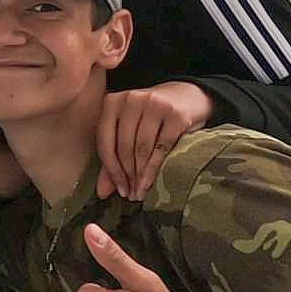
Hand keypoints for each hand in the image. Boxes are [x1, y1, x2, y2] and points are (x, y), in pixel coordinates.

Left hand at [96, 82, 212, 199]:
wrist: (189, 96)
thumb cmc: (152, 118)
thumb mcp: (130, 131)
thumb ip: (114, 157)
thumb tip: (101, 192)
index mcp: (112, 101)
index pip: (104, 141)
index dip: (110, 170)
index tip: (118, 190)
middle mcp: (131, 99)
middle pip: (123, 146)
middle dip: (126, 175)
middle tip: (131, 195)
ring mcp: (154, 104)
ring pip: (141, 149)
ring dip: (139, 175)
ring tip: (140, 192)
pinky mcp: (175, 114)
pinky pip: (161, 148)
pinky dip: (154, 169)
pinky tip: (150, 182)